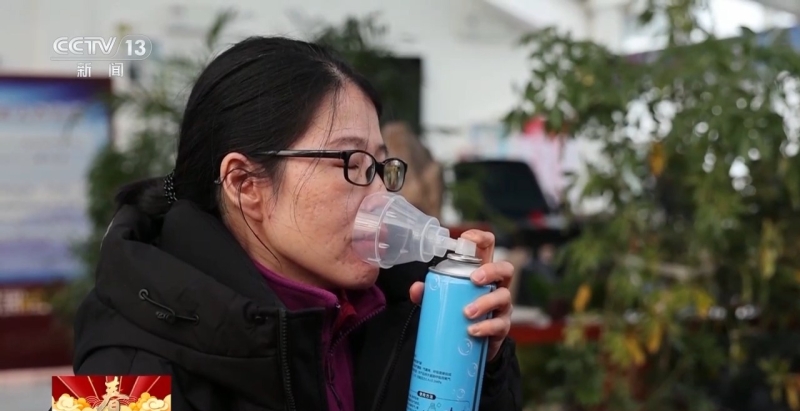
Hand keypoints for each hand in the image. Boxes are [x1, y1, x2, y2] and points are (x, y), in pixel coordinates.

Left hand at [409, 229, 513, 360]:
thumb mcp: (442, 298)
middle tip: (474, 279)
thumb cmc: (459, 311)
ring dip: (485, 302)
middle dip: (491, 271)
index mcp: (483, 271)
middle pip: (505, 268)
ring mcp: (502, 306)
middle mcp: (497, 285)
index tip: (466, 240)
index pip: (488, 247)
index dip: (481, 238)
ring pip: (503, 296)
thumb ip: (430, 291)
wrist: (470, 344)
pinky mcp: (502, 326)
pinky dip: (486, 327)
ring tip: (467, 312)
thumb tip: (417, 288)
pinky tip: (472, 330)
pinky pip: (499, 324)